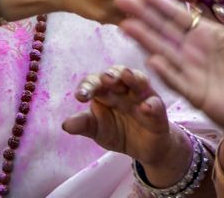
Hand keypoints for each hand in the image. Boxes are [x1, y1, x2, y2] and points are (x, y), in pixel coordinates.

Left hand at [61, 66, 185, 168]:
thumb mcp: (99, 130)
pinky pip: (156, 104)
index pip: (95, 82)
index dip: (88, 86)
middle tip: (104, 79)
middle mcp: (124, 89)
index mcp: (106, 91)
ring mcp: (142, 96)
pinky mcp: (158, 110)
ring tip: (125, 76)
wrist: (145, 149)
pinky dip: (151, 104)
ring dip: (132, 77)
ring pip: (139, 80)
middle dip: (111, 75)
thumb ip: (84, 125)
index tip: (80, 96)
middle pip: (117, 74)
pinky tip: (145, 107)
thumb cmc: (119, 132)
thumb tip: (65, 125)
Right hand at [116, 0, 223, 139]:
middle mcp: (191, 51)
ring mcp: (190, 72)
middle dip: (143, 15)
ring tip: (125, 25)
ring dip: (145, 40)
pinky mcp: (195, 94)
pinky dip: (166, 72)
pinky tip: (152, 60)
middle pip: (163, 30)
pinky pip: (178, 81)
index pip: (177, 15)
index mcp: (203, 34)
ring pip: (164, 52)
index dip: (160, 2)